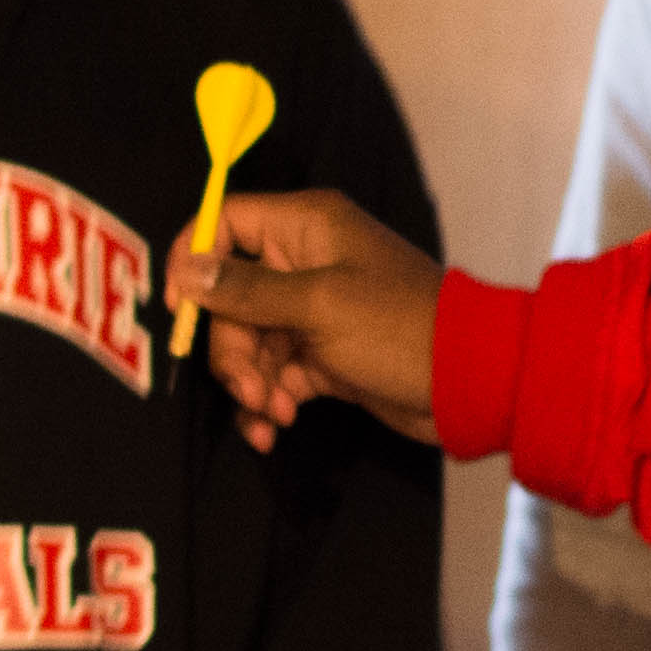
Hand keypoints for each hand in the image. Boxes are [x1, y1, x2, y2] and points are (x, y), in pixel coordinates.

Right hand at [175, 190, 448, 449]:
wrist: (468, 384)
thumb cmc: (400, 328)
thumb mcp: (317, 305)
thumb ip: (246, 290)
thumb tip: (187, 270)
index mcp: (306, 226)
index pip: (226, 222)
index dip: (194, 260)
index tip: (182, 310)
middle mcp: (305, 261)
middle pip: (230, 295)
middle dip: (230, 347)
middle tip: (247, 387)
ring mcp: (314, 311)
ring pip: (248, 340)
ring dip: (248, 382)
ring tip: (270, 412)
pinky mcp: (323, 356)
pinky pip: (273, 373)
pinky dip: (268, 400)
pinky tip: (274, 428)